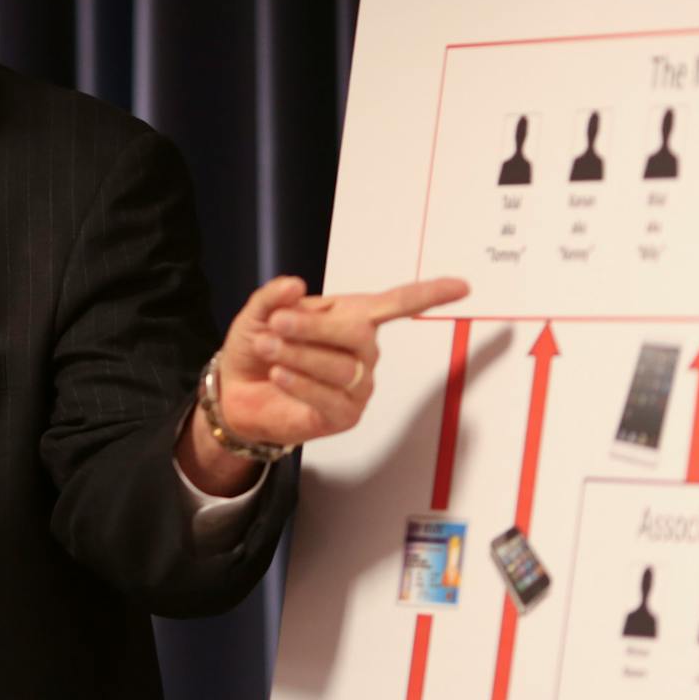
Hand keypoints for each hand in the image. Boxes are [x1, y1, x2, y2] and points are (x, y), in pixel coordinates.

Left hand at [178, 274, 468, 492]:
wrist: (236, 391)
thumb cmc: (257, 348)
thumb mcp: (257, 315)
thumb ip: (273, 297)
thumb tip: (295, 284)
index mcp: (351, 319)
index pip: (397, 304)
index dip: (429, 295)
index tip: (463, 287)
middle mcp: (362, 353)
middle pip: (359, 334)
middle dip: (316, 326)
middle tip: (278, 323)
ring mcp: (357, 385)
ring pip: (341, 367)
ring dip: (298, 355)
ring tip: (268, 349)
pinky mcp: (343, 416)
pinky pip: (330, 398)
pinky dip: (302, 383)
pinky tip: (280, 375)